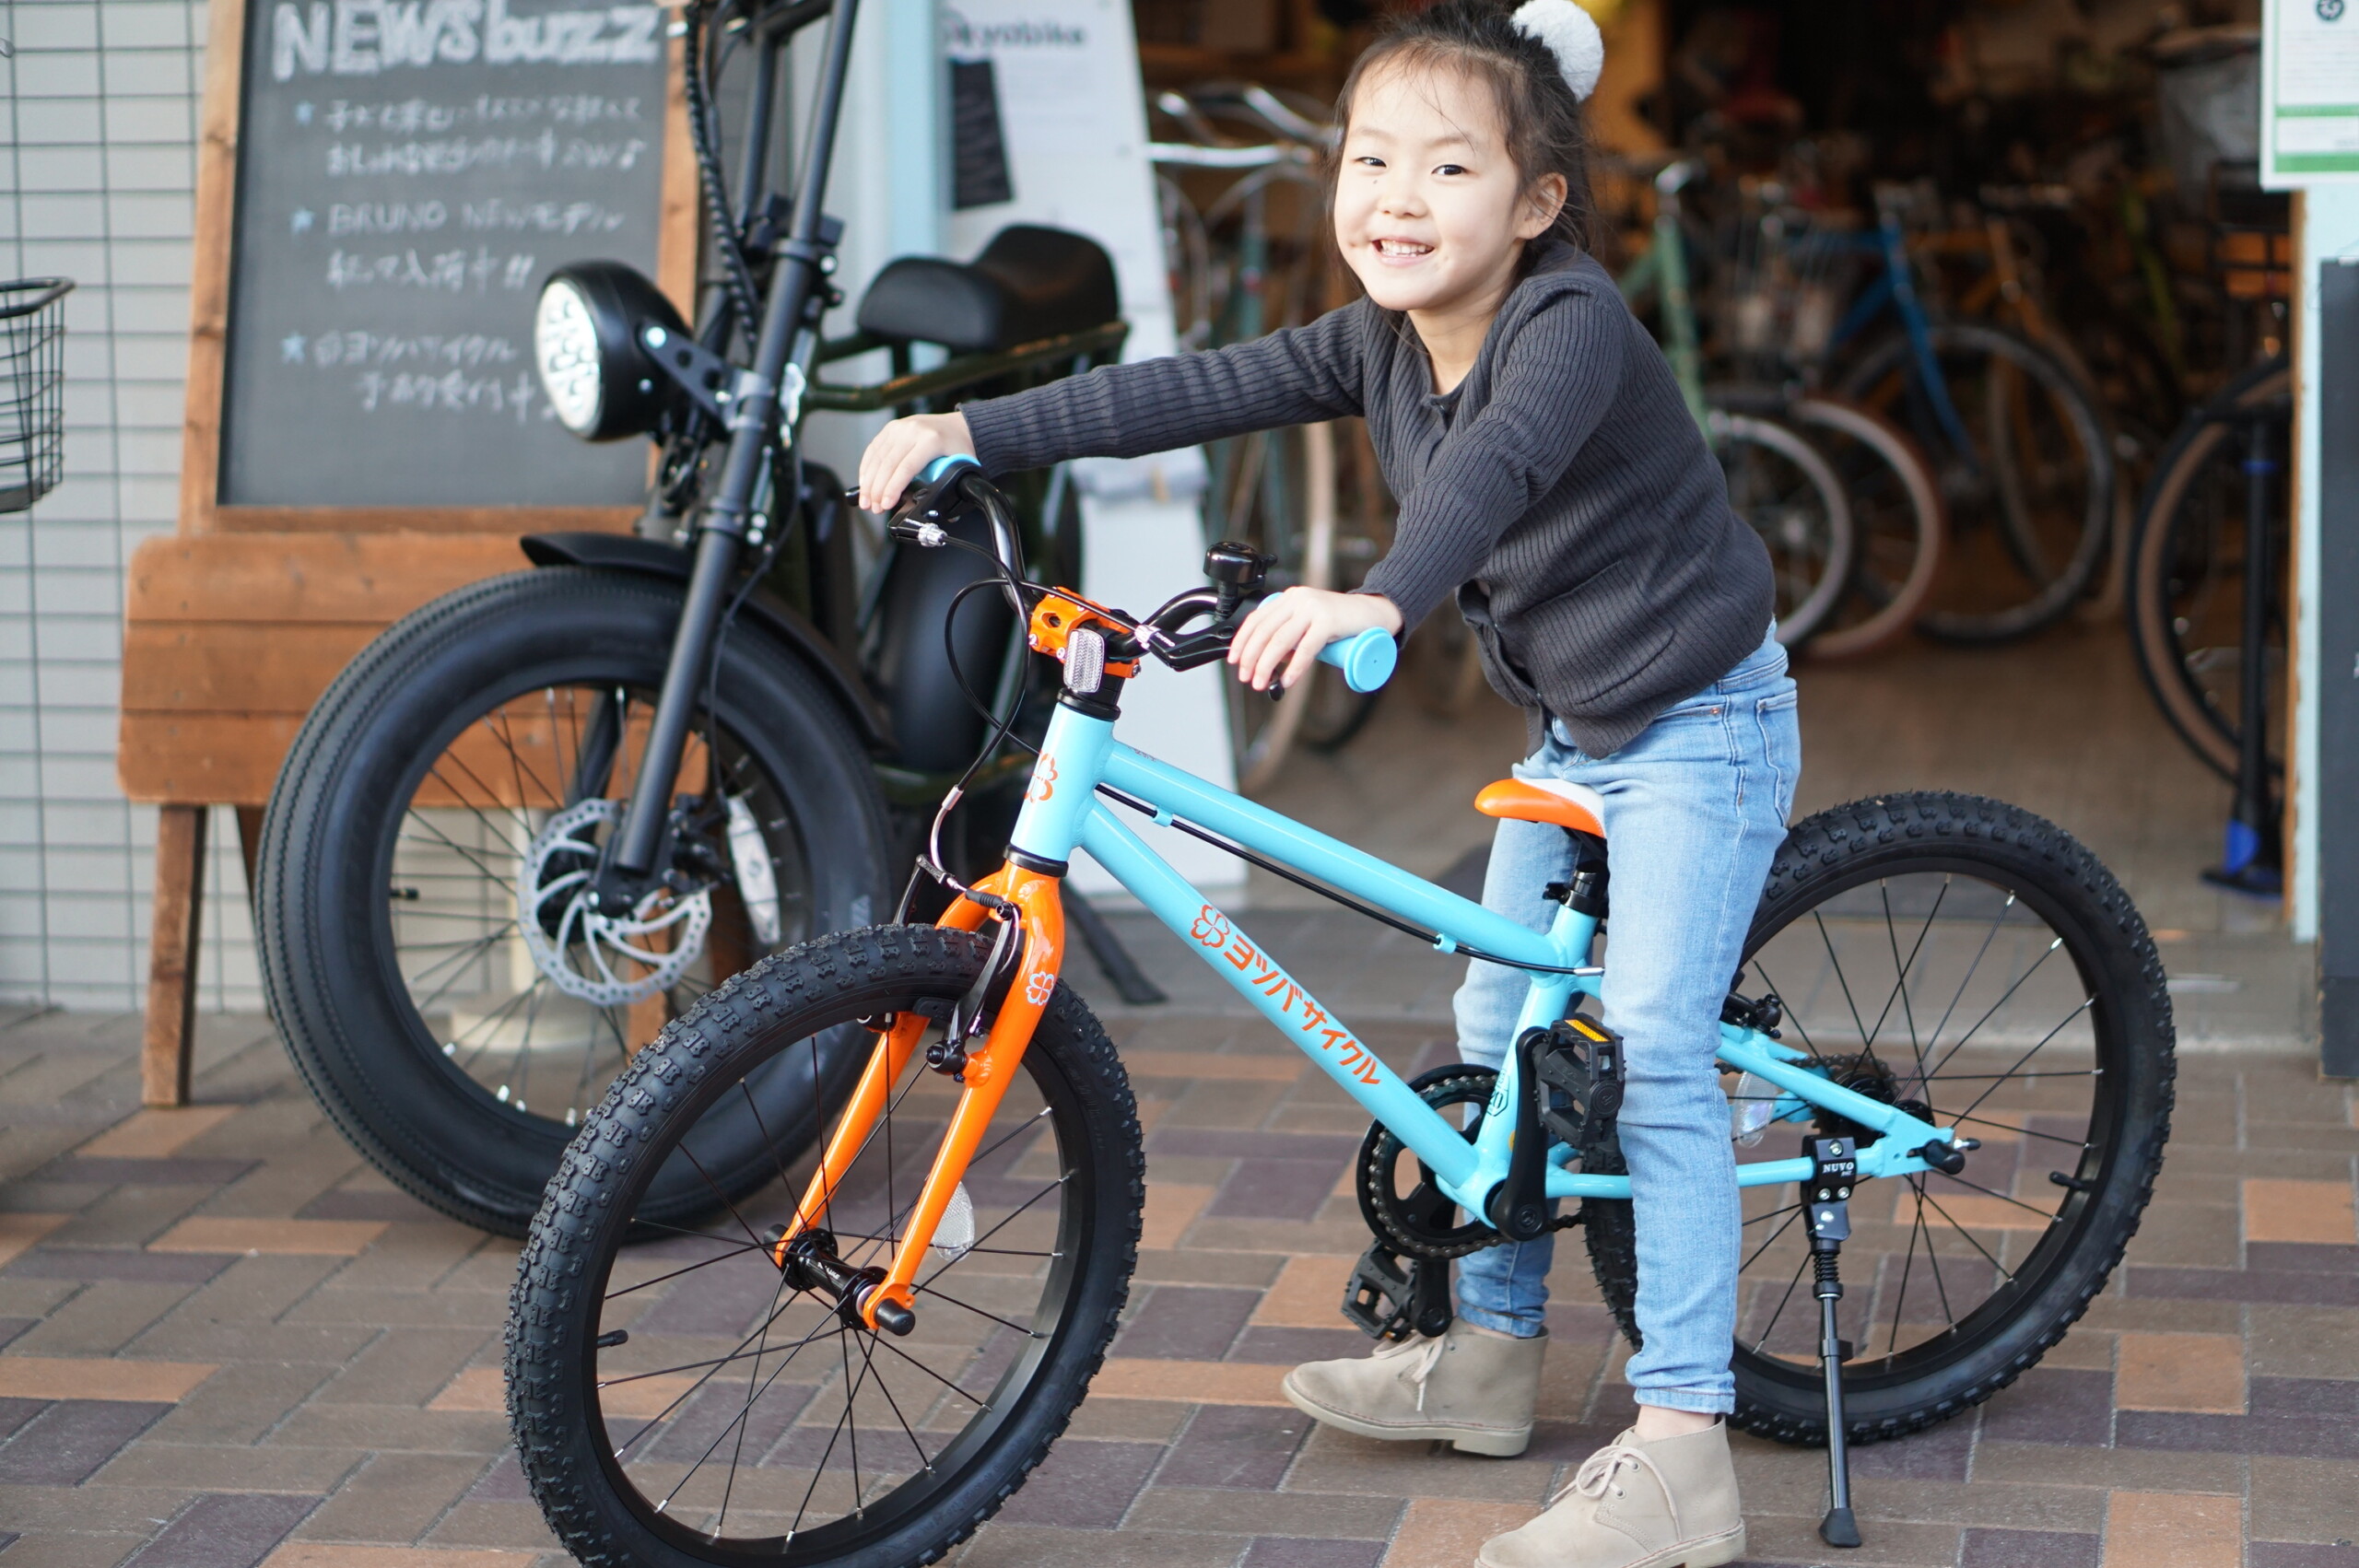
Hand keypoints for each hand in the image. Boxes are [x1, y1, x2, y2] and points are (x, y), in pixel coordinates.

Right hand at [857, 412, 975, 512]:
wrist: (957, 425)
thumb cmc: (958, 446)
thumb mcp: (961, 467)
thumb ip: (951, 487)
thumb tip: (945, 513)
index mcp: (931, 440)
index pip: (906, 468)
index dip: (893, 488)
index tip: (886, 504)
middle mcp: (913, 431)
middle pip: (888, 464)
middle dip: (878, 490)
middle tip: (874, 508)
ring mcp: (900, 427)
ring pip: (877, 458)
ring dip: (869, 482)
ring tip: (867, 501)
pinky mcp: (891, 428)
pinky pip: (874, 449)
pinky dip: (867, 467)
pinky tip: (865, 482)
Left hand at [1228, 587, 1402, 693]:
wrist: (1374, 612)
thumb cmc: (1341, 621)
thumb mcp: (1309, 623)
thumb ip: (1291, 635)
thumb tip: (1271, 662)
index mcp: (1289, 598)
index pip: (1257, 618)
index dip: (1241, 640)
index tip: (1233, 659)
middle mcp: (1298, 599)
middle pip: (1265, 631)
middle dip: (1251, 657)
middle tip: (1246, 677)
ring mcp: (1313, 608)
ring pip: (1281, 640)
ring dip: (1266, 665)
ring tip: (1260, 682)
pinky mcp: (1328, 621)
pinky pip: (1305, 648)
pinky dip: (1294, 667)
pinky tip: (1286, 681)